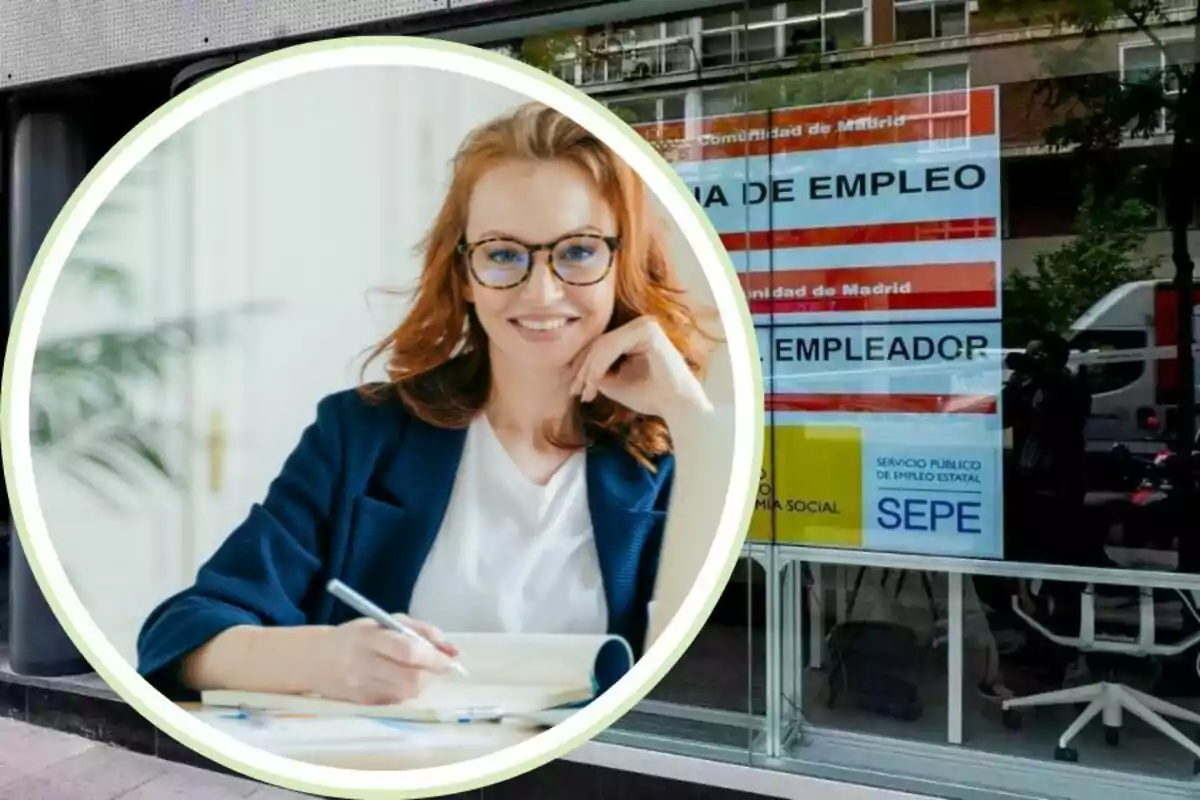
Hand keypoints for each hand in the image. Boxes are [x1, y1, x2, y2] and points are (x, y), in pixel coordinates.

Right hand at [304, 614, 459, 705]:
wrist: (313, 660)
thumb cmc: (355, 636)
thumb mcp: (383, 621)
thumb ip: (419, 630)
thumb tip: (451, 649)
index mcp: (369, 638)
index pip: (407, 651)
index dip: (434, 657)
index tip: (450, 657)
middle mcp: (364, 665)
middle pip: (411, 679)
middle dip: (433, 674)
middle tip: (440, 666)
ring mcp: (362, 688)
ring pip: (407, 693)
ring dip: (423, 684)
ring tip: (420, 671)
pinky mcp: (362, 704)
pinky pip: (397, 701)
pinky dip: (407, 692)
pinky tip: (401, 680)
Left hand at [570, 316, 711, 426]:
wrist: (677, 406)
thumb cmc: (650, 395)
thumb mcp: (614, 382)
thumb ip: (596, 372)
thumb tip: (572, 369)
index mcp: (633, 335)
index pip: (600, 346)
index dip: (584, 367)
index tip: (575, 390)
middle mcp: (639, 325)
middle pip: (600, 344)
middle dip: (584, 369)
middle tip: (575, 391)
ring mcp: (644, 325)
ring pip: (604, 345)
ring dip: (590, 369)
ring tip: (584, 391)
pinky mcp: (647, 330)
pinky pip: (613, 346)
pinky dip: (600, 365)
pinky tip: (593, 382)